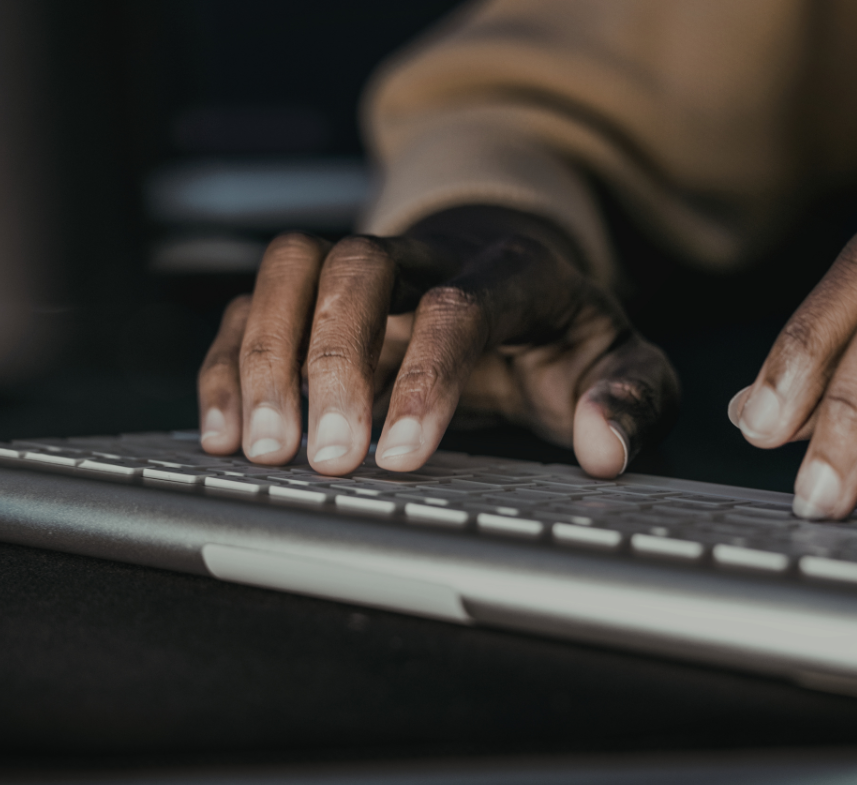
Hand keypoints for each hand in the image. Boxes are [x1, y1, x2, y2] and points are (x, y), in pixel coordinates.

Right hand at [198, 206, 677, 476]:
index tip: (403, 456)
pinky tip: (224, 435)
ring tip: (264, 449)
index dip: (427, 377)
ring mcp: (364, 269)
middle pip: (358, 266)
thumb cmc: (565, 336)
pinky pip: (251, 306)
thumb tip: (605, 446)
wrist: (518, 281)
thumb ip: (632, 398)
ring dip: (264, 355)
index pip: (460, 304)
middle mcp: (427, 254)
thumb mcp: (623, 364)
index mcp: (512, 269)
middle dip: (332, 360)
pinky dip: (227, 367)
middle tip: (328, 458)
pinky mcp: (314, 296)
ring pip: (293, 268)